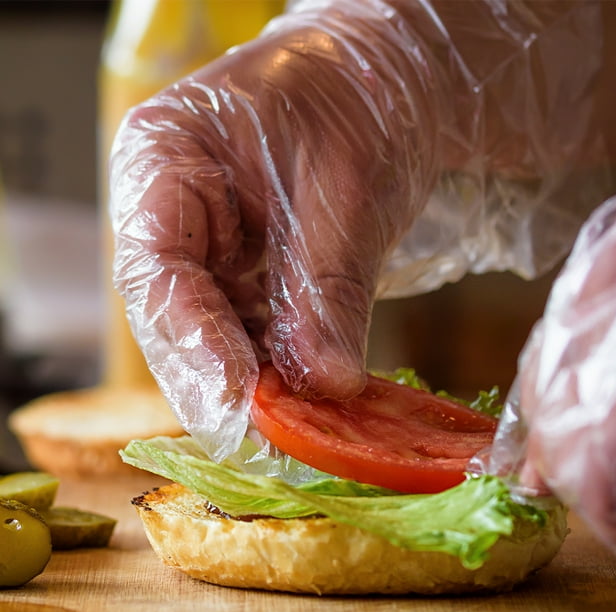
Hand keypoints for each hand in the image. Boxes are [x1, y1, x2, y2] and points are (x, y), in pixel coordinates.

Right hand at [109, 0, 601, 460]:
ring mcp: (207, 259)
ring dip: (259, 397)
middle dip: (226, 389)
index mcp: (164, 163)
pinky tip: (316, 411)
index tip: (242, 399)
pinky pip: (255, 344)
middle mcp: (172, 222)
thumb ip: (328, 287)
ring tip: (302, 441)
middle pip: (177, 325)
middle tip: (273, 448)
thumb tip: (327, 384)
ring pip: (216, 346)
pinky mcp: (247, 287)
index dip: (197, 343)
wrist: (385, 88)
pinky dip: (285, 380)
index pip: (158, 271)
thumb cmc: (355, 105)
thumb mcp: (345, 190)